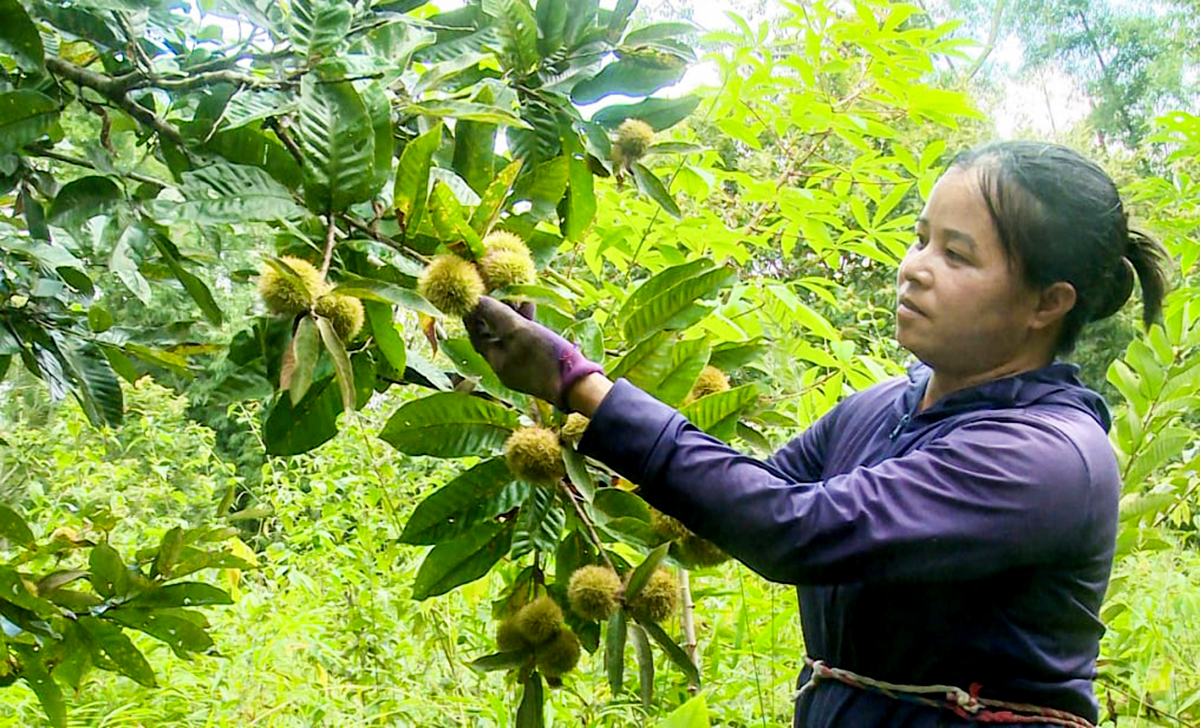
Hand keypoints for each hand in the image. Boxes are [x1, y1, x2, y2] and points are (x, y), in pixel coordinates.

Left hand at [463, 296, 603, 409]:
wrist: (578, 385)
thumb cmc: (545, 357)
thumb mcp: (518, 330)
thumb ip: (496, 314)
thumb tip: (478, 301)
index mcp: (496, 362)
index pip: (476, 336)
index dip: (474, 316)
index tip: (473, 298)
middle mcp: (506, 366)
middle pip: (493, 336)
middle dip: (495, 313)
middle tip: (498, 294)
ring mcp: (523, 367)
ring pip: (511, 337)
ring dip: (512, 317)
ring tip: (519, 297)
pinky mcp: (539, 364)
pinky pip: (526, 341)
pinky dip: (526, 326)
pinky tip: (533, 310)